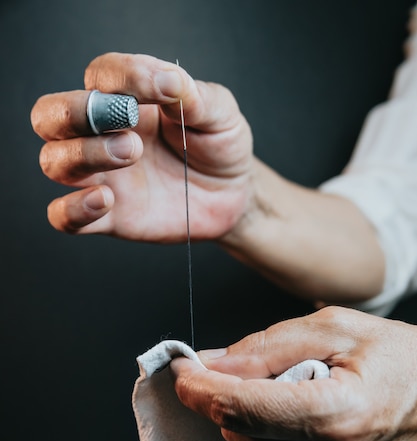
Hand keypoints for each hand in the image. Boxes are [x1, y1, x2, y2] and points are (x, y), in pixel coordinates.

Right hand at [30, 53, 252, 240]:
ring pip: (53, 162)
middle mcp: (103, 135)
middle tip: (125, 126)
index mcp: (127, 101)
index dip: (122, 77)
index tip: (162, 89)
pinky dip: (72, 210)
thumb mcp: (218, 112)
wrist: (234, 195)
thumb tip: (165, 78)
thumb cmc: (220, 146)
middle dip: (73, 113)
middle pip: (49, 116)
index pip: (99, 76)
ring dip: (83, 155)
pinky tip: (105, 201)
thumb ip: (191, 94)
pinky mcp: (109, 217)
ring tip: (131, 155)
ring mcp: (102, 177)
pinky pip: (64, 217)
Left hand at [170, 306, 416, 440]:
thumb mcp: (337, 328)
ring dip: (259, 418)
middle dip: (233, 396)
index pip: (239, 408)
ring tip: (305, 394)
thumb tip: (212, 362)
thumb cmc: (401, 360)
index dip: (200, 387)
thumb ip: (268, 345)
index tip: (183, 370)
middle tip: (263, 369)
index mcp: (336, 414)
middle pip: (238, 431)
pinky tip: (310, 423)